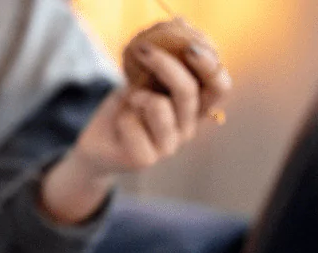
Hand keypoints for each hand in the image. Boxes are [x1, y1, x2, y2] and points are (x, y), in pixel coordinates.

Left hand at [40, 32, 230, 224]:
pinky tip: (121, 124)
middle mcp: (187, 128)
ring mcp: (168, 146)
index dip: (210, 66)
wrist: (98, 143)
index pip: (220, 88)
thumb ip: (164, 66)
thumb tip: (179, 27)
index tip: (190, 47)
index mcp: (194, 107)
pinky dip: (121, 114)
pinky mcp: (145, 159)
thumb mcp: (145, 80)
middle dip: (164, 64)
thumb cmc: (127, 106)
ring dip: (137, 94)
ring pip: (159, 105)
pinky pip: (132, 122)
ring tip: (131, 101)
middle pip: (188, 91)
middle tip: (143, 49)